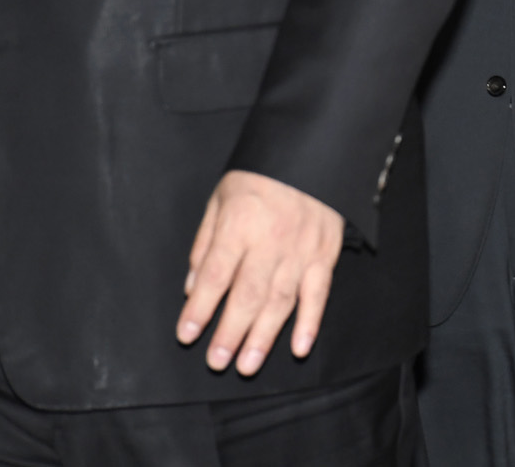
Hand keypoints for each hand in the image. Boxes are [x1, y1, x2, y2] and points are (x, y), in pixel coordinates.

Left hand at [176, 170, 344, 375]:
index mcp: (240, 224)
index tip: (187, 334)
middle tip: (217, 361)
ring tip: (248, 363)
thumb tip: (192, 287)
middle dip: (230, 331)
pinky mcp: (326, 254)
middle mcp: (271, 241)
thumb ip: (205, 243)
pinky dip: (311, 322)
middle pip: (247, 294)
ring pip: (281, 300)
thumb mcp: (221, 199)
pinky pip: (319, 293)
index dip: (200, 307)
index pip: (215, 273)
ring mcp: (302, 249)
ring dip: (265, 336)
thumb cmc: (260, 176)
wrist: (314, 151)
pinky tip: (300, 347)